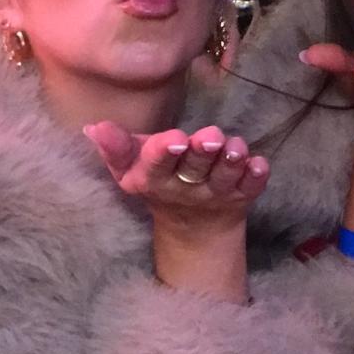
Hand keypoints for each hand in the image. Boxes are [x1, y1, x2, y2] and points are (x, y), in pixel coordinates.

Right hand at [85, 121, 268, 224]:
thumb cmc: (161, 179)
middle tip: (211, 137)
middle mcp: (187, 188)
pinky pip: (251, 188)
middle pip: (195, 169)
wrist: (194, 227)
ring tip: (236, 147)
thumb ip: (116, 147)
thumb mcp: (133, 167)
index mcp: (155, 180)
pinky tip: (260, 164)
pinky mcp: (242, 196)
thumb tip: (93, 127)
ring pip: (224, 177)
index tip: (172, 139)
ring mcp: (216, 193)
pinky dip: (256, 177)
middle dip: (203, 152)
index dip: (163, 153)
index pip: (157, 166)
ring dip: (231, 162)